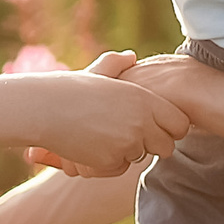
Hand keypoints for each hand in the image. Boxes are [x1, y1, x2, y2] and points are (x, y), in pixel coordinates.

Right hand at [21, 62, 186, 177]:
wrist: (43, 110)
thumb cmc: (68, 89)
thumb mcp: (97, 73)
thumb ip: (118, 64)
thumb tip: (131, 56)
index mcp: (144, 99)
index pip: (180, 124)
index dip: (169, 128)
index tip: (154, 126)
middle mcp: (142, 122)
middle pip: (166, 147)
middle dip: (152, 144)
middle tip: (129, 135)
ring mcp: (128, 143)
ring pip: (140, 156)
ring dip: (127, 150)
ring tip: (102, 133)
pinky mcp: (111, 161)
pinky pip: (119, 167)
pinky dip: (108, 161)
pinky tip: (91, 144)